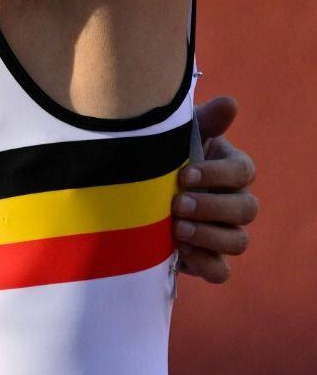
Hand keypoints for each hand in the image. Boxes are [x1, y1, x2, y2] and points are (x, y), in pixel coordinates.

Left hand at [173, 95, 256, 282]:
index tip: (185, 174)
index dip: (218, 175)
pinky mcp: (204, 258)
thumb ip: (203, 122)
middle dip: (212, 208)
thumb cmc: (156, 158)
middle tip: (177, 205)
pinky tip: (181, 254)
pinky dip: (206, 265)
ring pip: (238, 241)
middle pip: (246, 209)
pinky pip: (221, 270)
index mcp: (229, 169)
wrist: (127, 192)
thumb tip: (229, 104)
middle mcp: (232, 202)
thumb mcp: (173, 137)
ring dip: (210, 236)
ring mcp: (220, 232)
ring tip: (177, 229)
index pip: (243, 171)